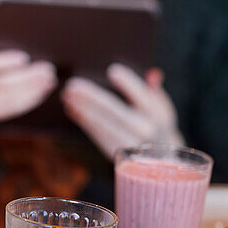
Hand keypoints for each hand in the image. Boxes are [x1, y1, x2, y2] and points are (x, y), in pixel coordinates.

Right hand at [0, 40, 56, 125]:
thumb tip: (21, 49)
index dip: (4, 62)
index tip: (25, 57)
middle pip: (0, 84)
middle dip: (27, 78)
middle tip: (47, 70)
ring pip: (7, 99)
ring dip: (31, 91)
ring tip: (48, 82)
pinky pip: (7, 110)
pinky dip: (25, 102)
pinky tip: (38, 94)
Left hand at [61, 64, 182, 159]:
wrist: (157, 157)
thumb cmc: (154, 121)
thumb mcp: (160, 105)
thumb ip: (153, 90)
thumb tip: (152, 74)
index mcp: (158, 114)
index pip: (142, 97)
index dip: (128, 84)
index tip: (112, 70)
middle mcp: (145, 131)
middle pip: (116, 112)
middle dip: (93, 97)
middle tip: (73, 84)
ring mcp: (129, 144)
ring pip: (103, 125)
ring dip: (82, 110)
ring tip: (67, 96)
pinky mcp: (115, 153)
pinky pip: (97, 136)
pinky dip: (83, 122)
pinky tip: (71, 109)